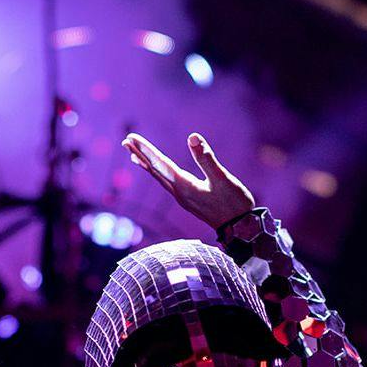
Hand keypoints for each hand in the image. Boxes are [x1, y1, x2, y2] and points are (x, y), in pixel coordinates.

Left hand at [122, 131, 254, 229]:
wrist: (241, 229)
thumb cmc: (234, 204)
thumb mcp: (222, 179)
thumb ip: (206, 159)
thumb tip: (192, 137)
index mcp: (185, 186)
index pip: (160, 164)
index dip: (145, 150)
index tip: (131, 138)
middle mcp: (179, 193)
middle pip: (155, 171)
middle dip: (140, 154)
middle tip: (126, 141)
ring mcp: (183, 198)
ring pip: (159, 178)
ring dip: (146, 164)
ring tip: (133, 154)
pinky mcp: (189, 200)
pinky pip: (167, 183)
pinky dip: (158, 174)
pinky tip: (157, 171)